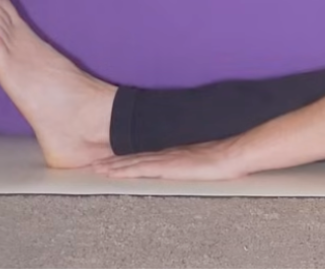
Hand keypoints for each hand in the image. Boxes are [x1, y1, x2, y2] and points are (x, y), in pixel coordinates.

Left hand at [87, 139, 248, 181]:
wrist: (230, 154)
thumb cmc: (222, 156)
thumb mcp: (202, 156)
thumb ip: (190, 158)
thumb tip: (187, 162)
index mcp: (172, 151)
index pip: (143, 154)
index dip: (125, 157)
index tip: (110, 159)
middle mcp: (165, 153)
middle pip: (133, 157)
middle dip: (113, 162)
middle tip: (94, 165)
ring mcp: (165, 159)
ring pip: (133, 162)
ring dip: (114, 166)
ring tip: (97, 169)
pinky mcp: (167, 165)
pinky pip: (141, 168)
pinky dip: (126, 170)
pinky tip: (114, 173)